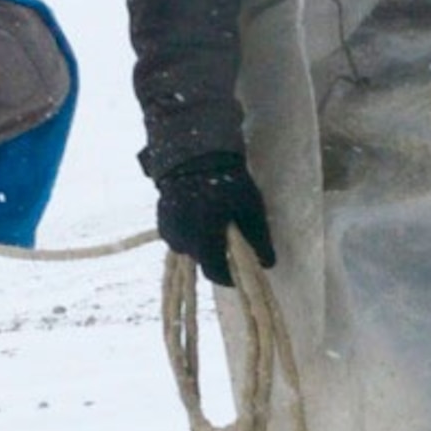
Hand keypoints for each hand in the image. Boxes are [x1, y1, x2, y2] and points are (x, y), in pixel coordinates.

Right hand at [154, 151, 277, 285]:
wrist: (195, 155)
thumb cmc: (228, 182)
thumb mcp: (251, 210)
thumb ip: (259, 240)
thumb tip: (268, 263)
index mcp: (204, 242)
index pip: (215, 273)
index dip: (228, 275)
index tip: (237, 271)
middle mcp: (182, 241)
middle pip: (202, 259)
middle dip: (215, 254)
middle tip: (227, 238)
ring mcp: (169, 230)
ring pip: (188, 247)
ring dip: (200, 242)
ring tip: (212, 223)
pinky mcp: (161, 220)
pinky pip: (177, 235)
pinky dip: (188, 231)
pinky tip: (198, 216)